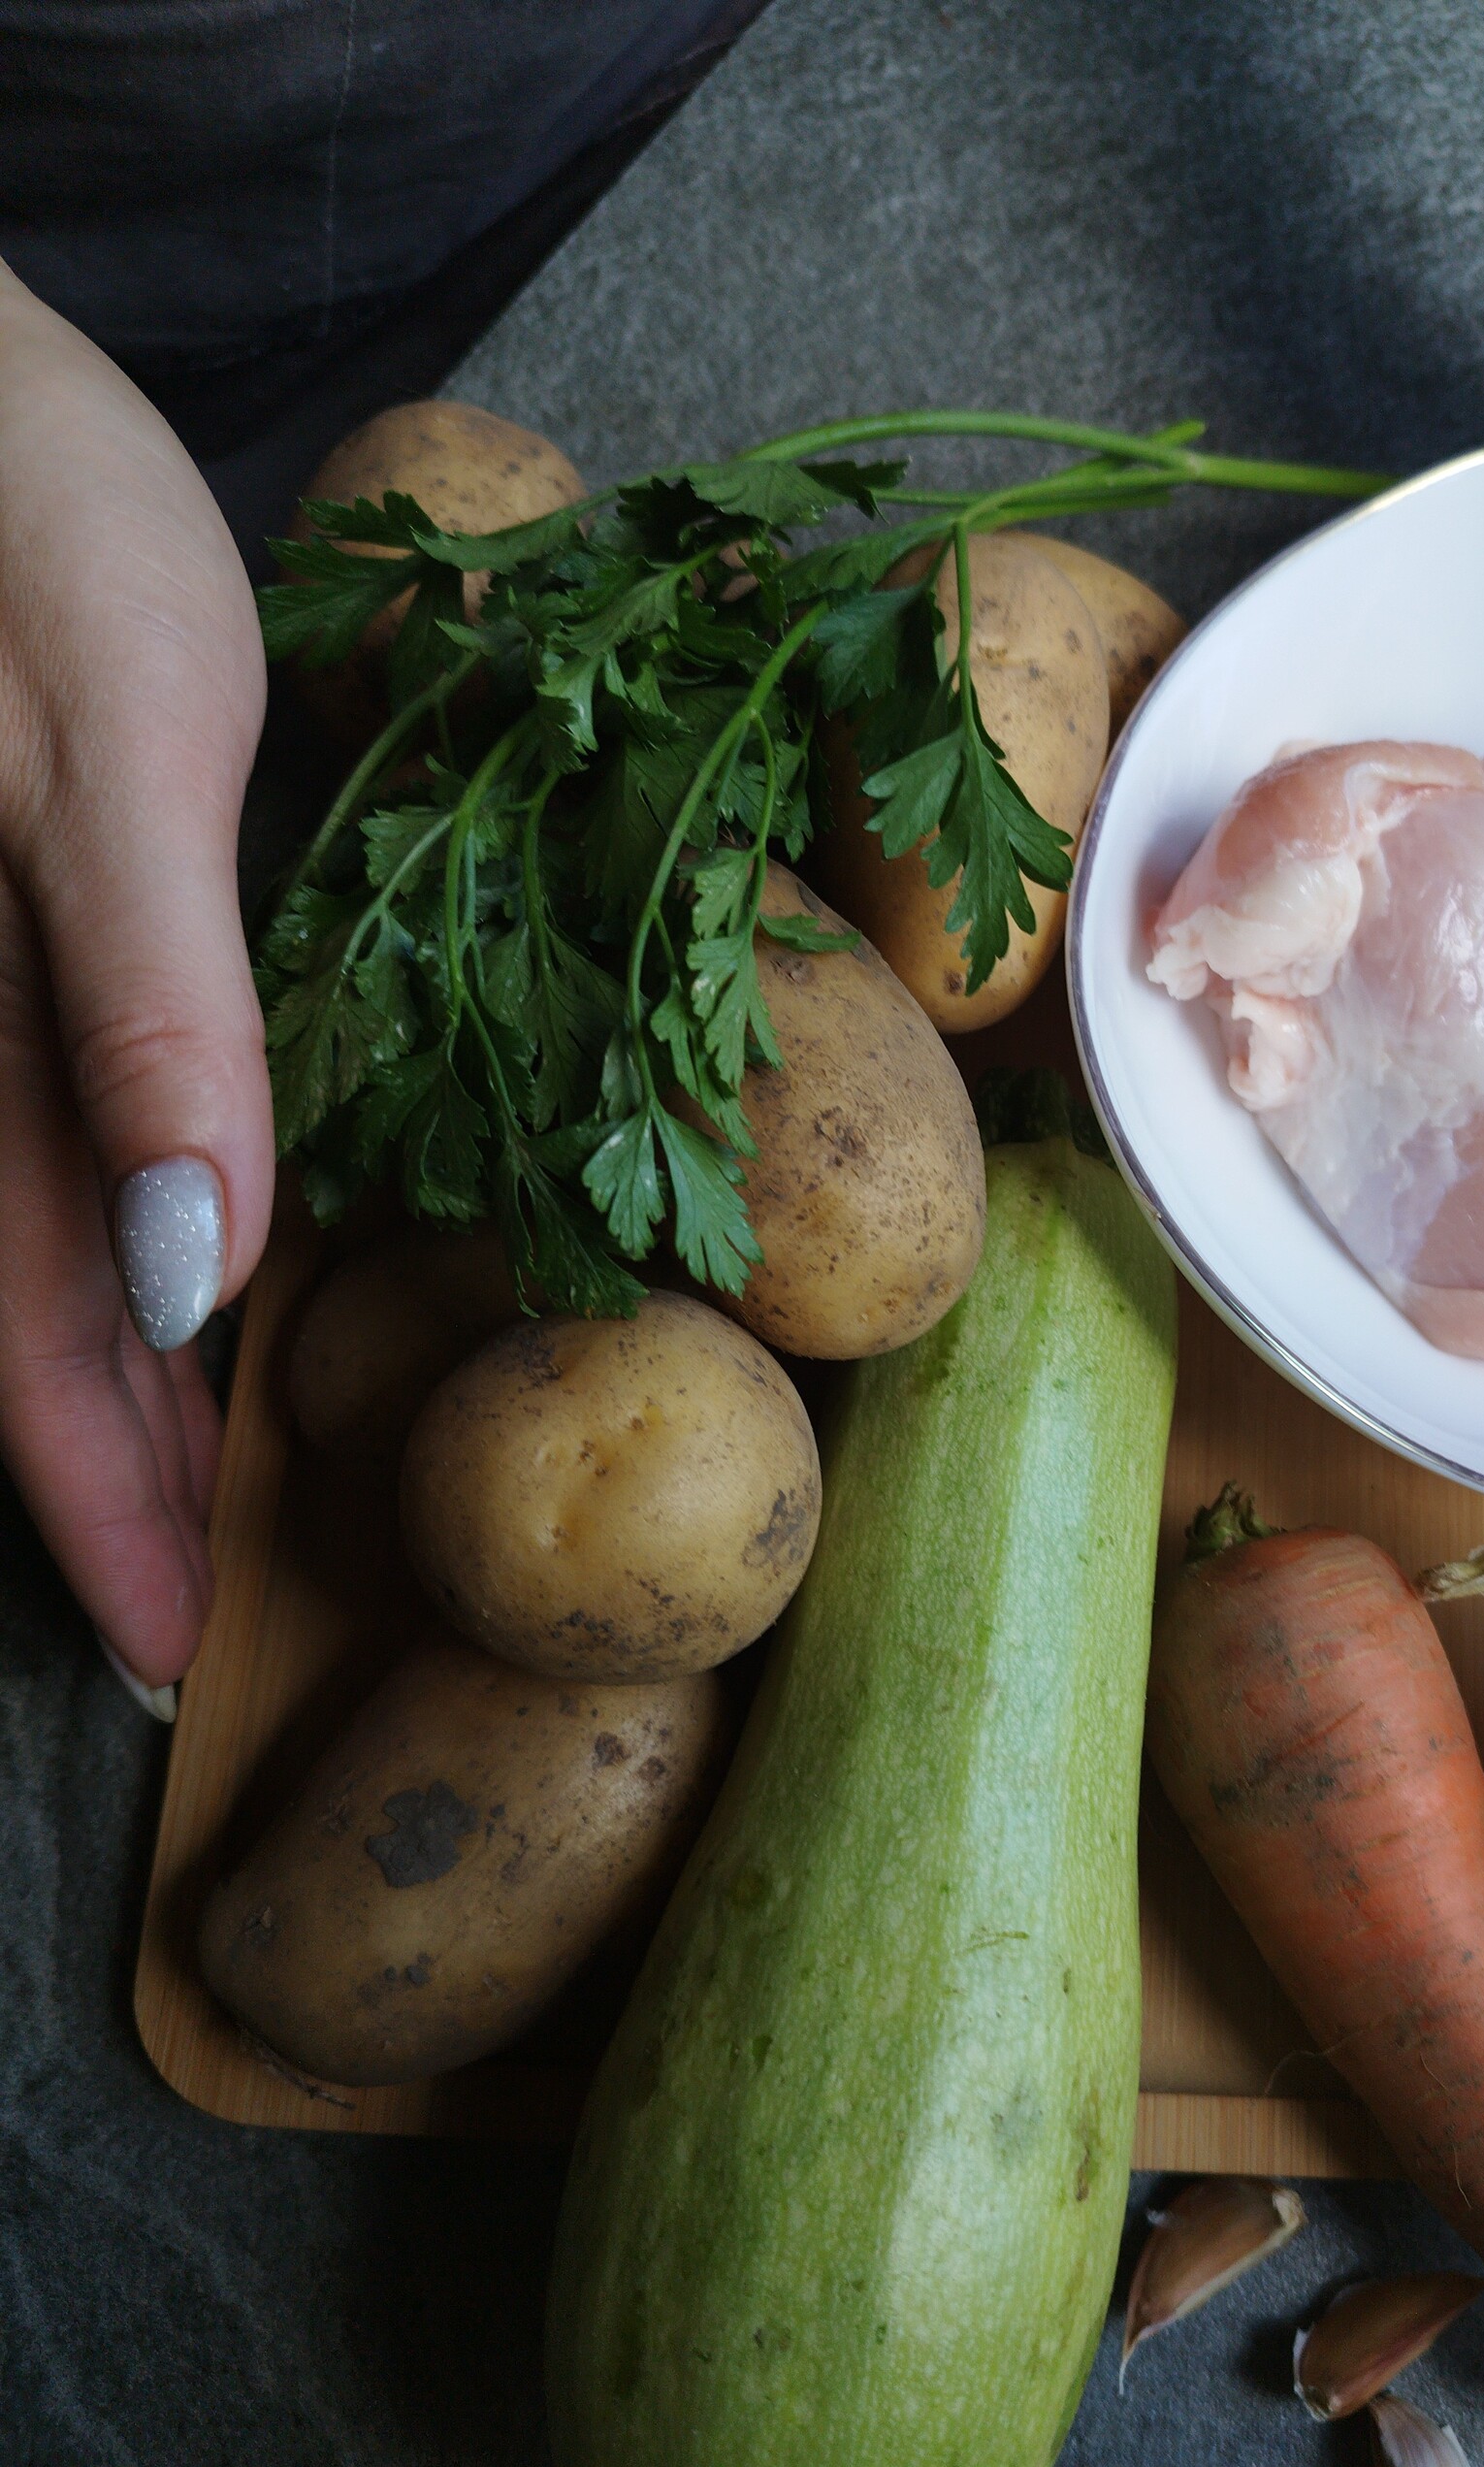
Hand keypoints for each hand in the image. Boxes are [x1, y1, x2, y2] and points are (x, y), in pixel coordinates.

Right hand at [0, 263, 268, 1700]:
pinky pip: (18, 1148)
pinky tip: (156, 1285)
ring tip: (176, 1509)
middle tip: (180, 1631)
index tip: (165, 1657)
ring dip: (94, 1401)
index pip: (35, 1348)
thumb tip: (187, 1276)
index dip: (103, 1516)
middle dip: (103, 1497)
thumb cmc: (16, 512)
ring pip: (10, 1261)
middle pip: (15, 1334)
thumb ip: (144, 1008)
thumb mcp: (118, 742)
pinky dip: (79, 1257)